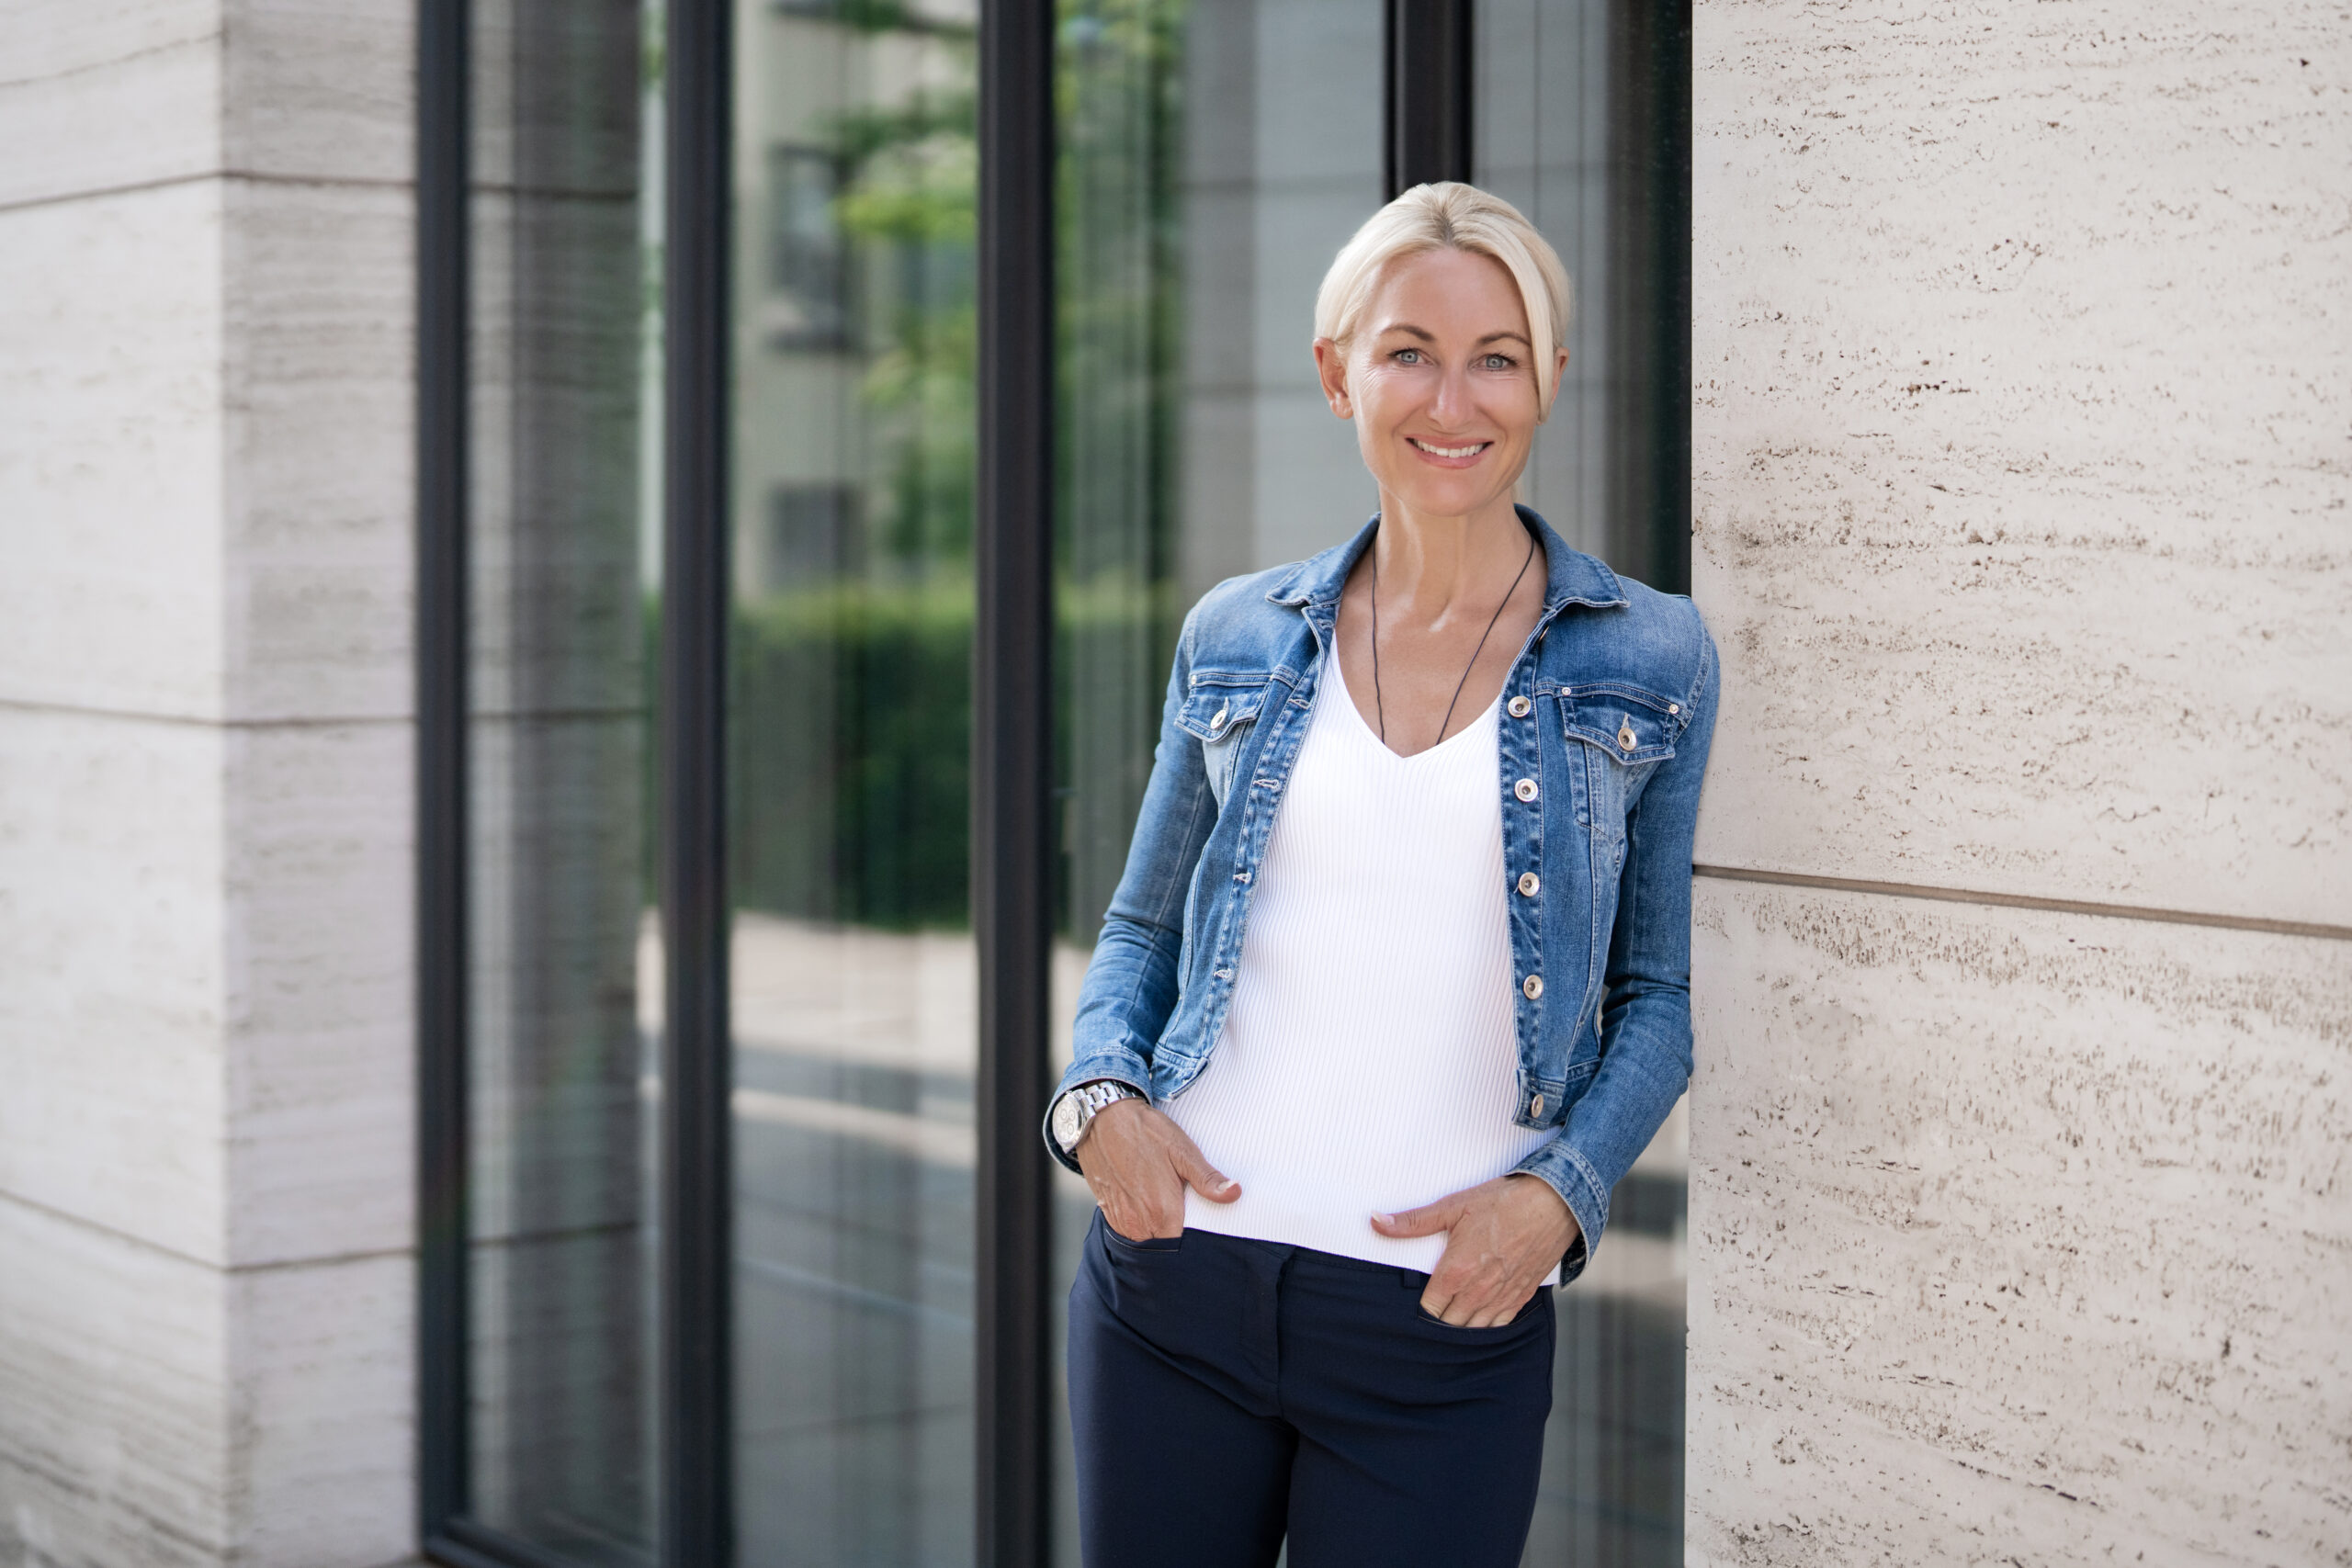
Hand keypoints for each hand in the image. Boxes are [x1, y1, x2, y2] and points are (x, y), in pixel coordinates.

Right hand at [1074, 1099, 1239, 1240]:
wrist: (1102, 1118)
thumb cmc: (1145, 1132)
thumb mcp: (1182, 1150)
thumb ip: (1207, 1179)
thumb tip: (1235, 1193)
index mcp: (1163, 1212)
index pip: (1184, 1248)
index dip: (1195, 1244)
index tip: (1203, 1232)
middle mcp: (1140, 1223)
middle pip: (1164, 1247)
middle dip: (1176, 1241)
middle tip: (1188, 1221)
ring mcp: (1121, 1221)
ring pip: (1145, 1242)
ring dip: (1157, 1235)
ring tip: (1167, 1215)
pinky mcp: (1107, 1213)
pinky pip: (1129, 1233)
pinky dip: (1140, 1227)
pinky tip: (1147, 1209)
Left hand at [1371, 1174, 1578, 1326]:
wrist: (1553, 1204)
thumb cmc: (1502, 1202)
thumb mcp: (1453, 1206)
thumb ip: (1413, 1221)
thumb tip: (1376, 1221)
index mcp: (1456, 1271)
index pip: (1428, 1309)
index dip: (1419, 1308)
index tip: (1413, 1302)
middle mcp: (1478, 1291)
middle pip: (1449, 1324)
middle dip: (1438, 1320)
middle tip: (1431, 1310)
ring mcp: (1502, 1297)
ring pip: (1473, 1329)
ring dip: (1462, 1325)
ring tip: (1451, 1317)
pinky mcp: (1521, 1298)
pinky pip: (1499, 1325)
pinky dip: (1486, 1325)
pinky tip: (1478, 1317)